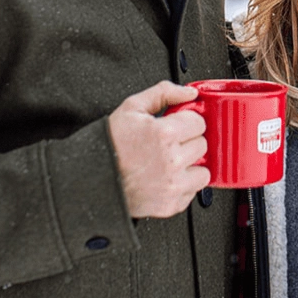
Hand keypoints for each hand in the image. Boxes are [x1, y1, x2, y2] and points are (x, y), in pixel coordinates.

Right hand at [108, 81, 209, 217]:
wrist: (93, 178)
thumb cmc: (110, 144)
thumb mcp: (132, 107)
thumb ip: (164, 93)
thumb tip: (190, 93)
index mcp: (164, 133)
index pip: (199, 122)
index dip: (186, 121)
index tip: (177, 125)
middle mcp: (172, 160)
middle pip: (202, 144)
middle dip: (188, 141)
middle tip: (170, 143)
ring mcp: (172, 185)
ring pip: (203, 170)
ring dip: (191, 165)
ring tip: (171, 161)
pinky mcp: (171, 204)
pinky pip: (193, 191)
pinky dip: (184, 185)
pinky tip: (167, 177)